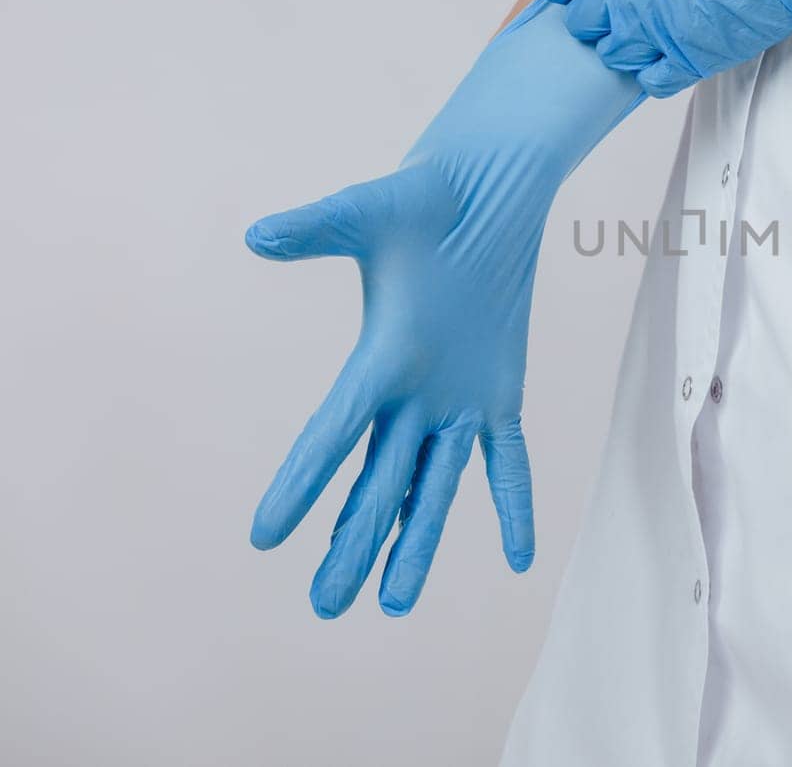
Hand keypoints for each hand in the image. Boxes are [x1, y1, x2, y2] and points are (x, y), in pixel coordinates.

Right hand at [246, 0, 641, 617]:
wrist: (479, 195)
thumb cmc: (420, 199)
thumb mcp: (370, 211)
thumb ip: (319, 226)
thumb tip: (261, 235)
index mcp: (378, 357)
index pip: (333, 432)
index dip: (301, 483)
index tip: (264, 536)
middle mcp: (409, 392)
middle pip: (378, 483)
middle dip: (354, 544)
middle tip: (325, 607)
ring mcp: (455, 399)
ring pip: (434, 487)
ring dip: (416, 541)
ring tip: (394, 606)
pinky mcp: (498, 393)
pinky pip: (506, 461)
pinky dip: (513, 503)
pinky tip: (519, 557)